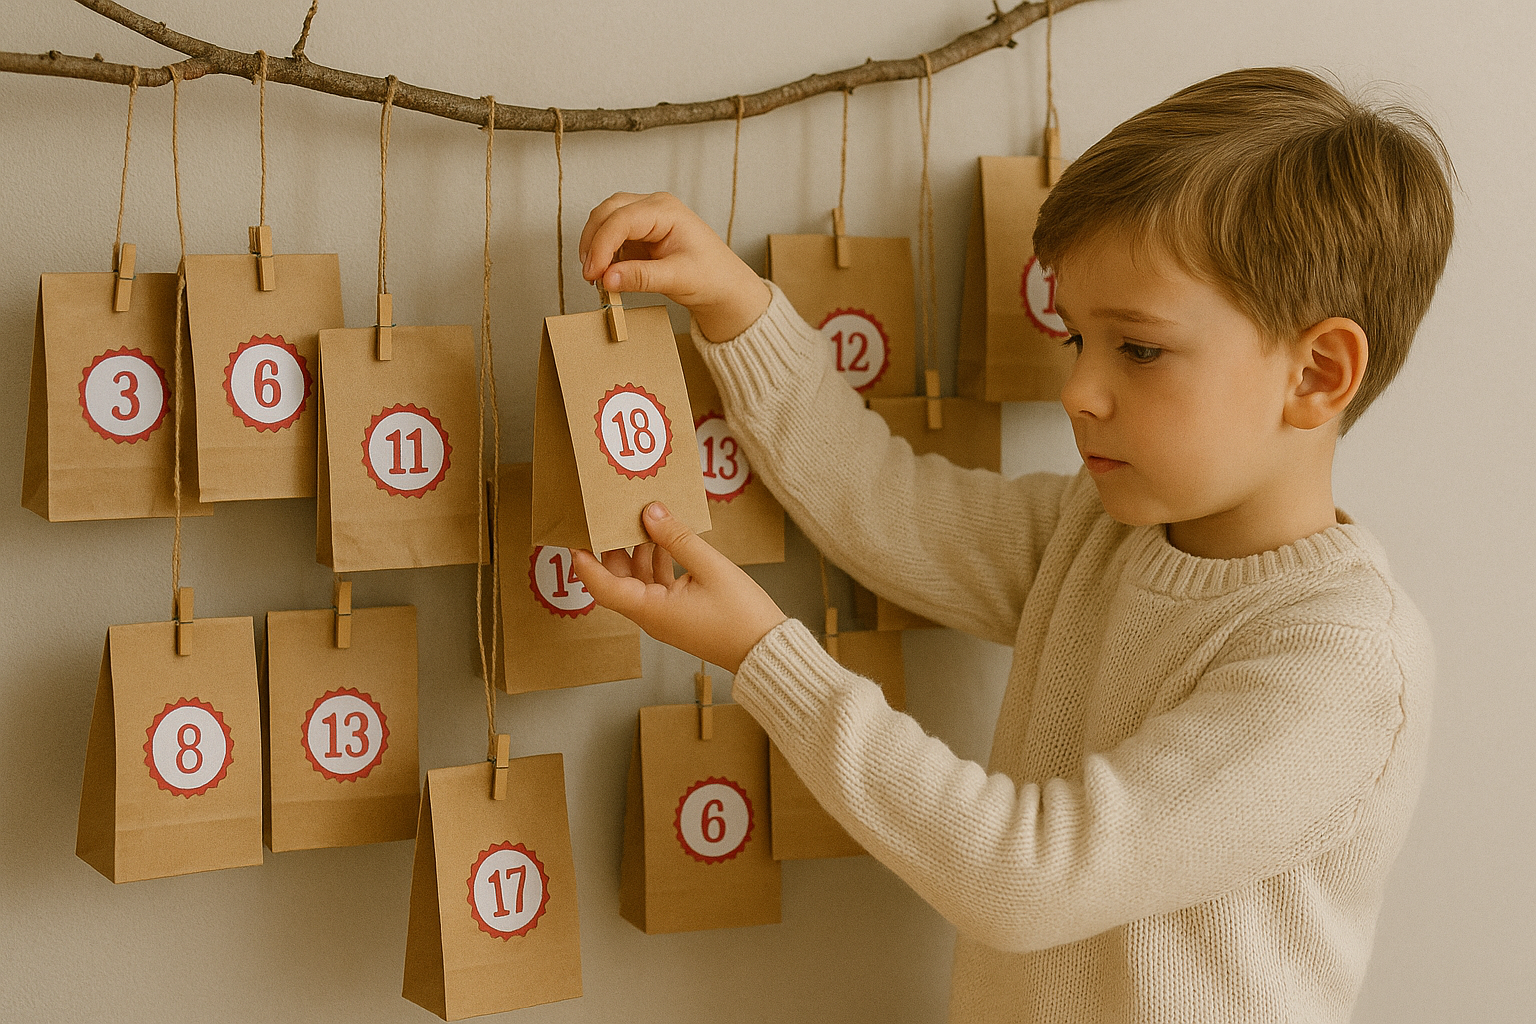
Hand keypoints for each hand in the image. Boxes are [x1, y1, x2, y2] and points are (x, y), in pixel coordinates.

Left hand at [571, 502, 787, 672]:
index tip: (574, 540)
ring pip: (639, 581)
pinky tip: (667, 539)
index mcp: (651, 610)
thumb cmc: (741, 616)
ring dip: (639, 552)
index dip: (586, 564)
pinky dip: (659, 561)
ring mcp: (666, 616)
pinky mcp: (680, 613)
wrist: (765, 650)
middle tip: (610, 518)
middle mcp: (652, 615)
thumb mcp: (709, 567)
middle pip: (619, 581)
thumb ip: (677, 538)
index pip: (604, 587)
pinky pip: (658, 585)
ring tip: (642, 520)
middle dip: (612, 550)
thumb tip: (650, 512)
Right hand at [578, 191, 771, 341]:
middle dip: (593, 241)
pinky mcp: (639, 234)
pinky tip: (605, 273)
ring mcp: (645, 218)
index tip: (594, 273)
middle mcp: (653, 208)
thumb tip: (607, 278)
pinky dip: (602, 252)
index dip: (602, 245)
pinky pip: (611, 236)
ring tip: (595, 276)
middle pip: (608, 211)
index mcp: (666, 211)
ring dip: (595, 245)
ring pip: (605, 220)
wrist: (724, 286)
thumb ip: (641, 278)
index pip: (622, 219)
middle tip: (590, 275)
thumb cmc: (712, 276)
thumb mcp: (678, 279)